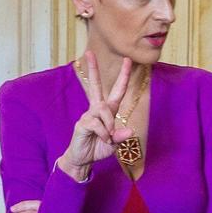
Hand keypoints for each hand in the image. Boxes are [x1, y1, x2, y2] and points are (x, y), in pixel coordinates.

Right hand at [56, 55, 136, 182]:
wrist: (83, 160)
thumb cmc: (98, 148)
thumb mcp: (115, 144)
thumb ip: (121, 137)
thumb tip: (129, 131)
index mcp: (108, 111)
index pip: (117, 91)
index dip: (123, 76)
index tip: (127, 60)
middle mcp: (97, 110)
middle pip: (95, 86)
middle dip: (93, 69)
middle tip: (89, 52)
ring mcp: (88, 115)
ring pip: (103, 110)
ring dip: (109, 124)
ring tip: (108, 137)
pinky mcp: (82, 124)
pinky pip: (96, 124)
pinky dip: (103, 133)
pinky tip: (101, 139)